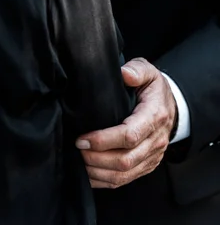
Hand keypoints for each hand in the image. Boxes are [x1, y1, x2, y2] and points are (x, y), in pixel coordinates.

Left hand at [76, 58, 176, 188]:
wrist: (172, 107)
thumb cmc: (154, 89)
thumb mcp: (148, 72)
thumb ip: (137, 70)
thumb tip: (124, 74)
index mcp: (155, 116)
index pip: (129, 135)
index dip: (103, 140)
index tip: (82, 138)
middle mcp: (156, 140)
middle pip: (125, 159)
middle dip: (96, 157)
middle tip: (76, 148)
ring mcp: (152, 156)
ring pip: (124, 173)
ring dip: (98, 171)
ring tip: (79, 161)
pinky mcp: (146, 165)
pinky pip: (125, 179)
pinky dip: (104, 180)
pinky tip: (89, 173)